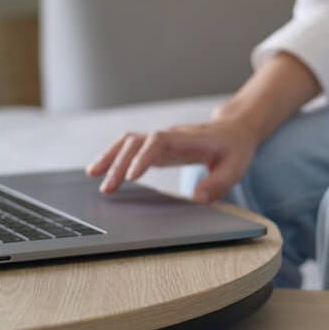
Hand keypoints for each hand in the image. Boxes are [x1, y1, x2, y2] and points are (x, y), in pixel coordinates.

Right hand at [86, 118, 259, 202]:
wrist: (234, 131)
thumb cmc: (234, 149)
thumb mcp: (235, 168)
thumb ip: (218, 183)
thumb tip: (198, 199)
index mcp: (187, 139)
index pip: (159, 141)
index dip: (143, 157)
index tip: (132, 176)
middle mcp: (170, 136)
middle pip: (137, 141)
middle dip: (119, 163)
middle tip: (107, 188)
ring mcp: (161, 140)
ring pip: (129, 141)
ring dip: (110, 156)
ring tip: (93, 175)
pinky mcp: (157, 147)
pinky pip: (131, 148)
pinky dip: (114, 158)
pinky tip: (102, 172)